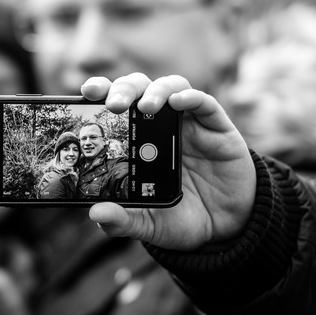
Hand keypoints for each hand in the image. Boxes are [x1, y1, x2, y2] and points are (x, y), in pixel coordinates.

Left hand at [81, 73, 255, 250]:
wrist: (228, 227)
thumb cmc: (184, 219)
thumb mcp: (150, 225)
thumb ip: (124, 221)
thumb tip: (96, 215)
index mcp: (138, 141)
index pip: (116, 106)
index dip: (102, 92)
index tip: (86, 92)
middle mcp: (161, 126)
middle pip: (140, 89)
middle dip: (124, 89)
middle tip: (114, 104)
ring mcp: (190, 124)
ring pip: (170, 87)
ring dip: (156, 90)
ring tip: (145, 107)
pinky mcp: (217, 128)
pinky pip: (205, 103)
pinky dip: (191, 97)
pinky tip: (178, 102)